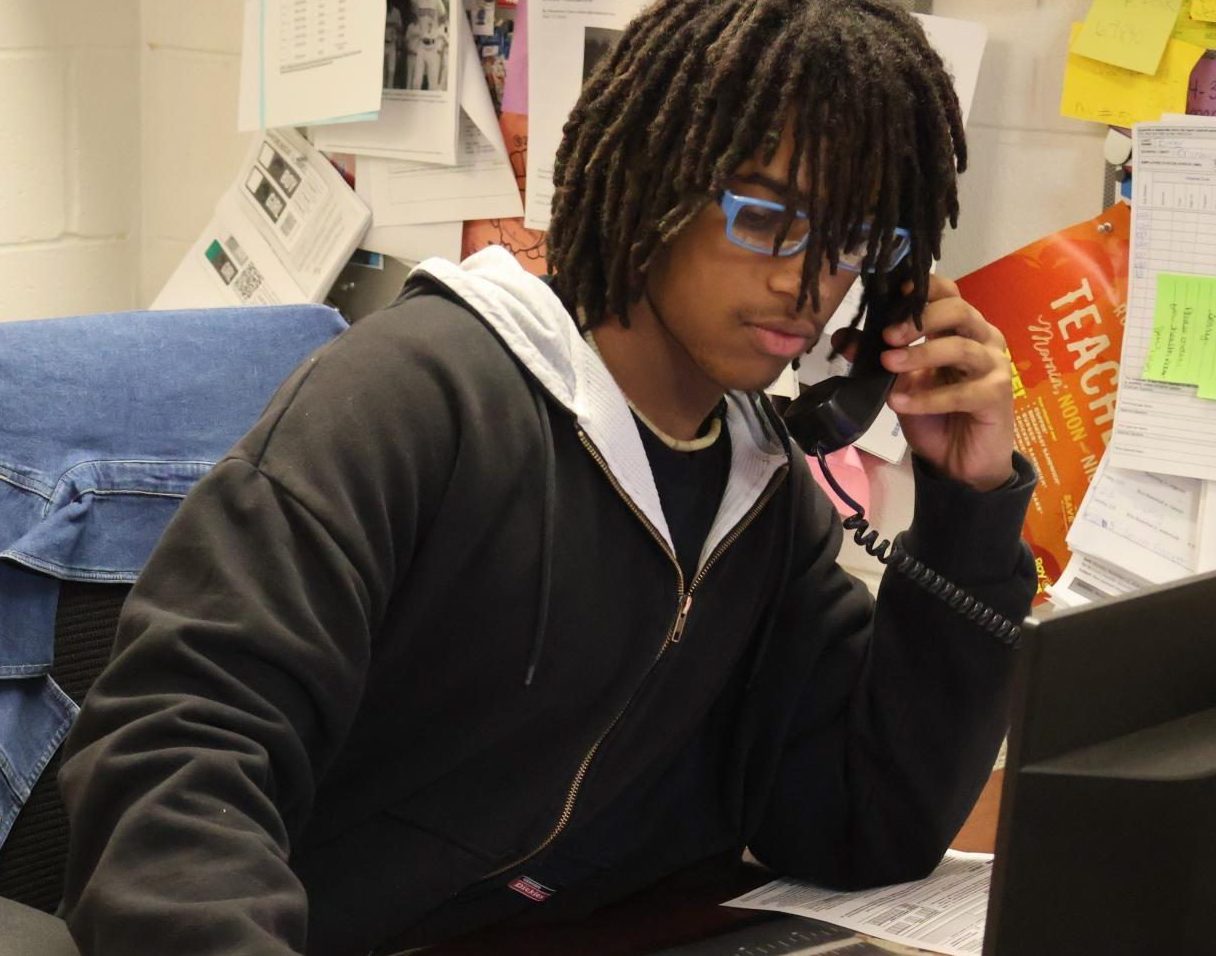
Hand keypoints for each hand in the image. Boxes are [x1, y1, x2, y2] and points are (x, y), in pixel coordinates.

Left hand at [831, 274, 1015, 491]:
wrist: (959, 462)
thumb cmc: (935, 415)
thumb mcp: (899, 384)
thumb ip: (877, 357)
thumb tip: (841, 337)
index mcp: (961, 328)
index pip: (949, 293)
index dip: (925, 288)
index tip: (895, 291)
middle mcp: (983, 338)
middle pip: (958, 310)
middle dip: (918, 320)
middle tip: (887, 337)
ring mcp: (994, 366)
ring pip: (960, 348)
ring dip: (920, 355)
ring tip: (888, 364)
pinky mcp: (997, 396)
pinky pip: (962, 392)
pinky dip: (927, 398)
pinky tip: (899, 404)